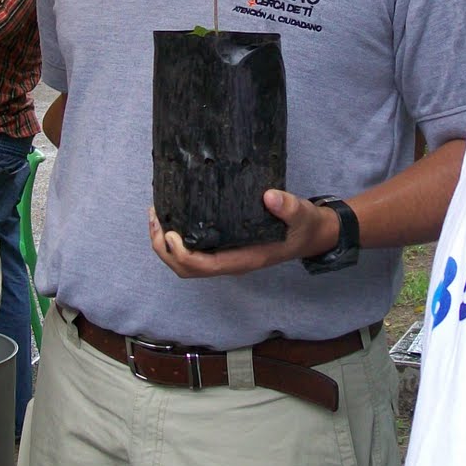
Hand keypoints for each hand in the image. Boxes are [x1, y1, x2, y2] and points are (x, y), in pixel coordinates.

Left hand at [149, 190, 339, 277]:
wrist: (309, 234)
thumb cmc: (303, 226)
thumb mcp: (301, 214)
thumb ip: (288, 206)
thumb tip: (270, 196)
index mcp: (244, 259)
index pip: (206, 266)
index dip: (183, 254)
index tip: (170, 232)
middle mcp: (230, 262)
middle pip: (187, 269)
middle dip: (164, 249)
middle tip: (156, 219)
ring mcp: (225, 256)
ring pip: (186, 263)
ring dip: (165, 245)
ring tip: (156, 216)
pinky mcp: (223, 247)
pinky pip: (192, 251)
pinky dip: (175, 239)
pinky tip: (172, 218)